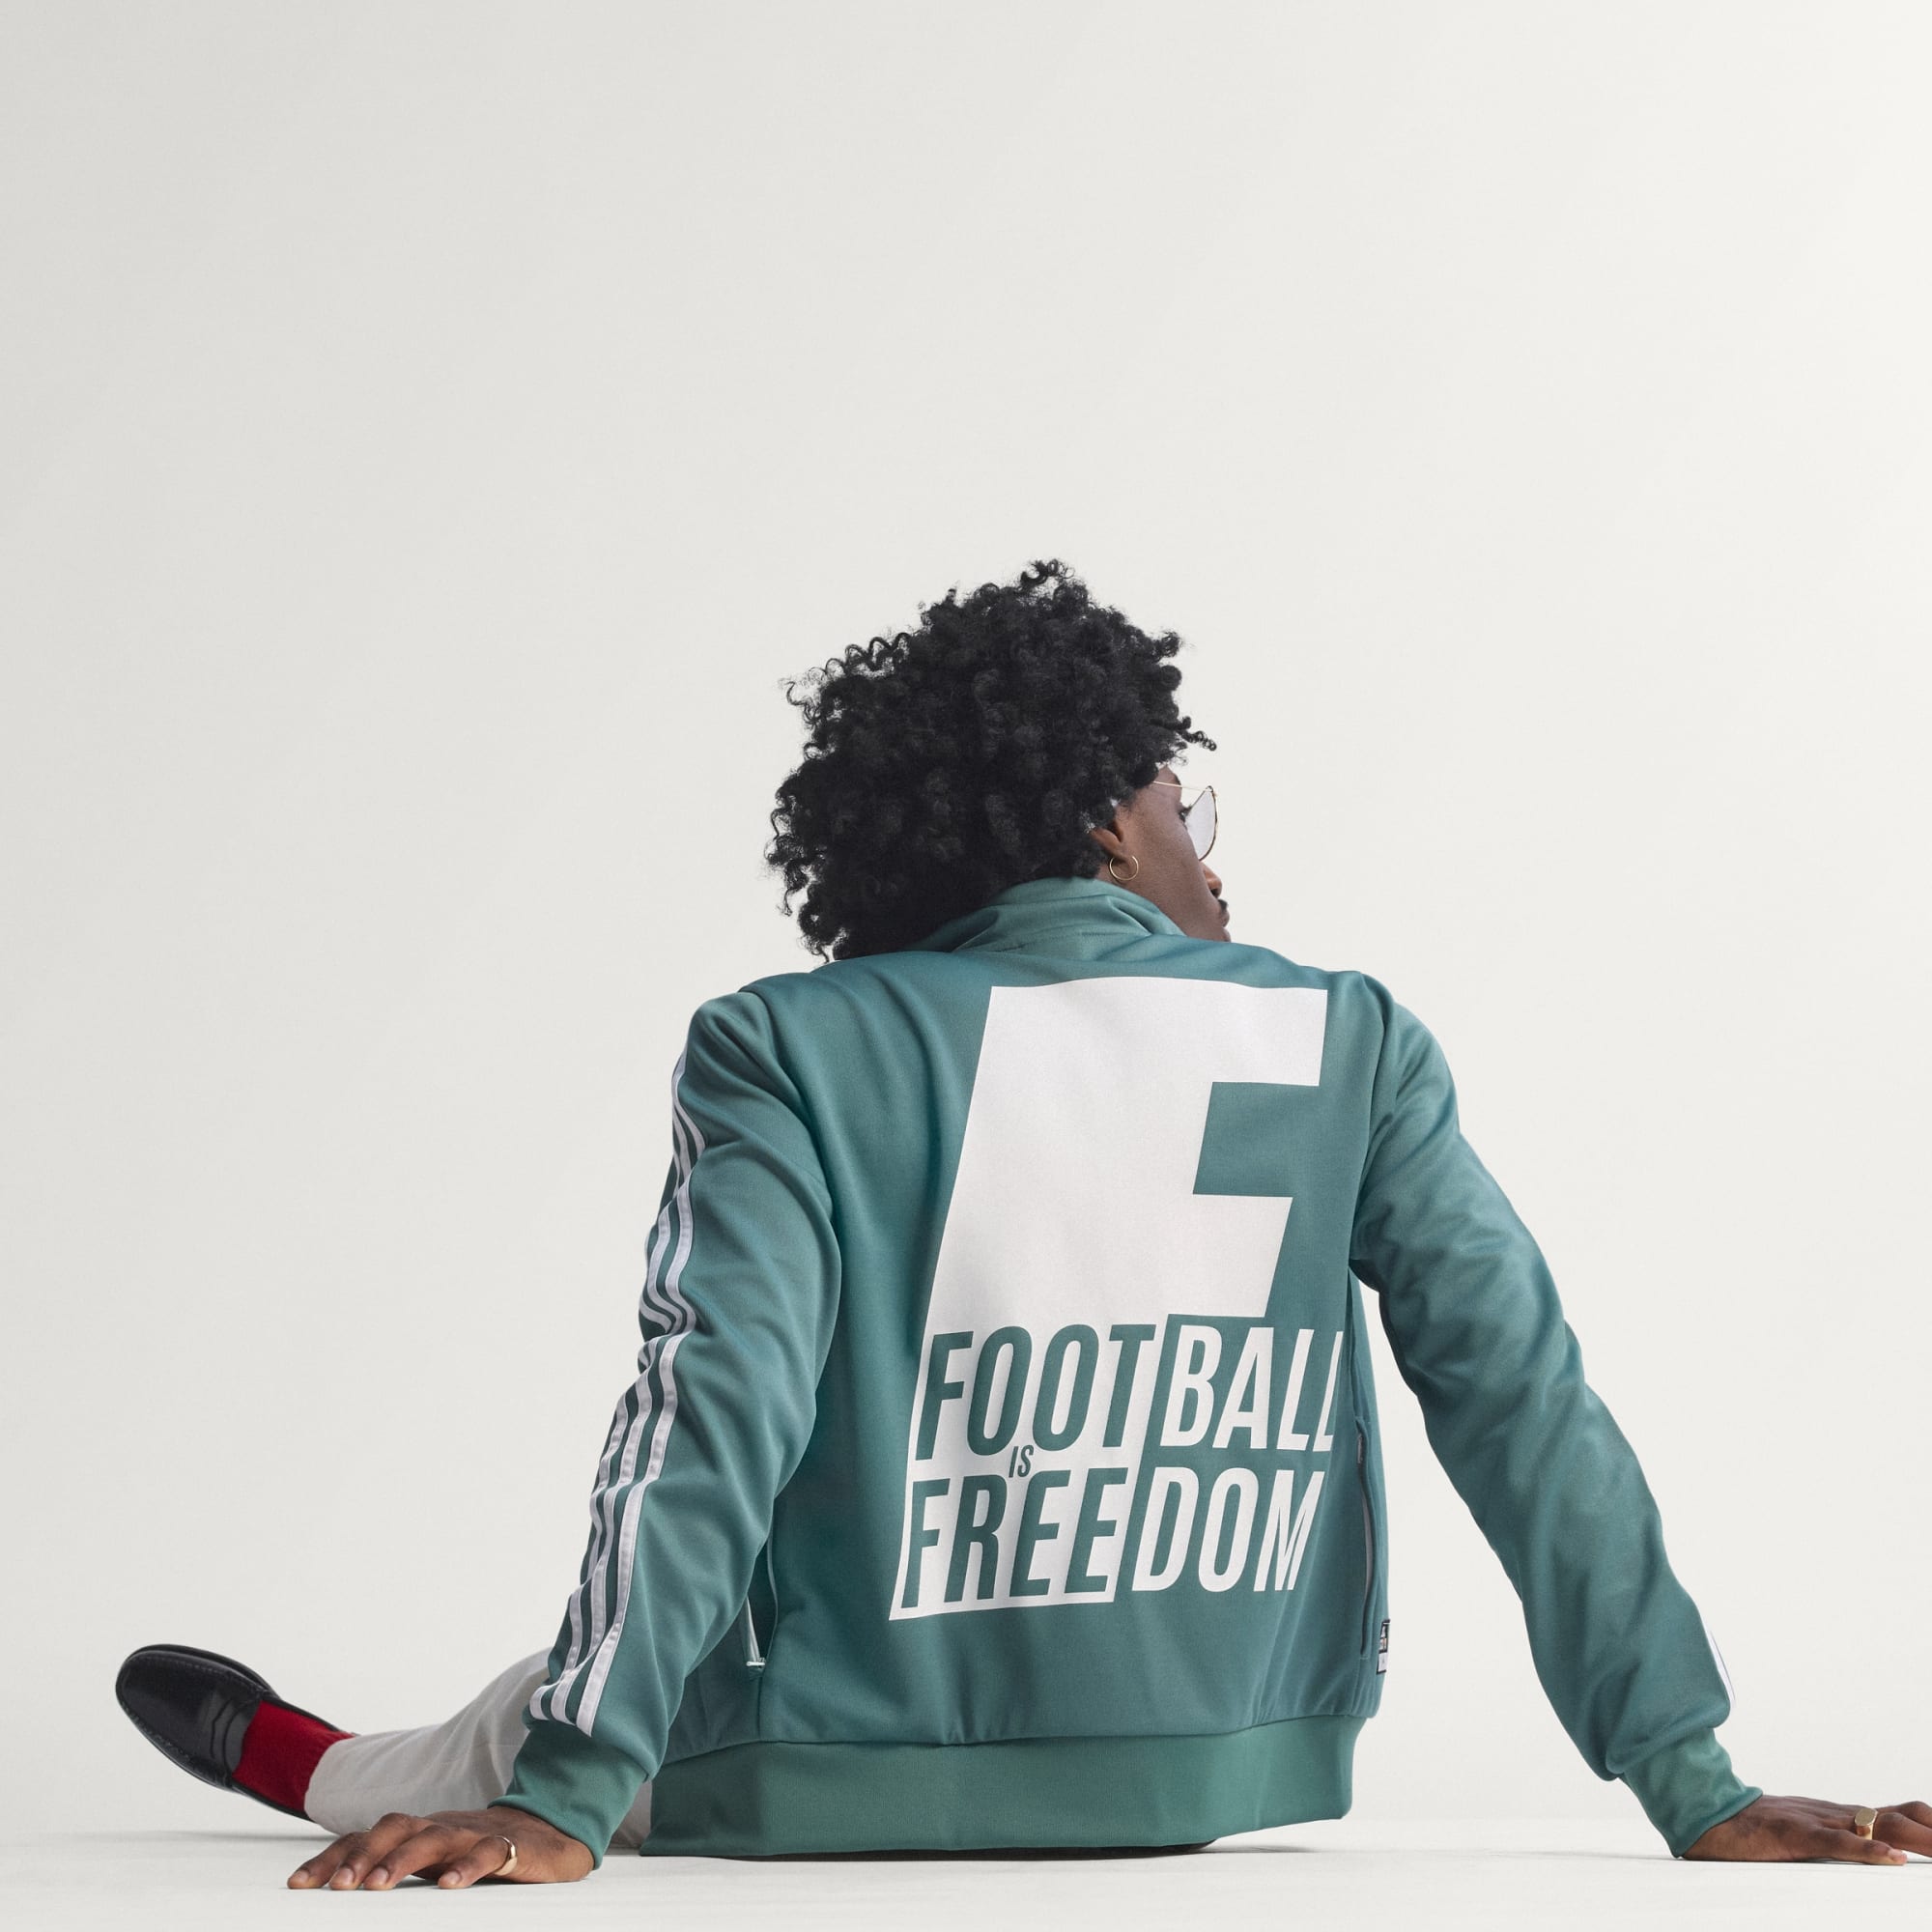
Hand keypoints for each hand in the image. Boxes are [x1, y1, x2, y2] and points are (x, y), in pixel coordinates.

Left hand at [286, 1804, 593, 1888]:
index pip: (367, 1837)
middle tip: (337, 1888)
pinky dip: (468, 1866)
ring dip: (402, 1860)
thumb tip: (340, 1891)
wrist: (551, 1835)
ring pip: (434, 1836)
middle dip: (361, 1855)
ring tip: (377, 1887)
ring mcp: (473, 1834)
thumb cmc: (480, 1853)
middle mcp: (440, 1827)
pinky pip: (488, 1851)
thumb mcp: (433, 1862)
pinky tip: (451, 1886)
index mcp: (418, 1832)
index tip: (298, 1885)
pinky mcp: (510, 1847)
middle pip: (394, 1827)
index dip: (332, 1858)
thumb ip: (396, 1869)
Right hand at [1684, 1794, 1928, 1863]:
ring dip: (1920, 1842)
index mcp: (1836, 1814)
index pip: (1897, 1812)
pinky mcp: (1793, 1836)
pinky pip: (1836, 1842)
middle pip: (1899, 1819)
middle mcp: (1833, 1813)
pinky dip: (1868, 1850)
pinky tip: (1892, 1860)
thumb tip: (1867, 1855)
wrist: (1703, 1814)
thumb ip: (1831, 1840)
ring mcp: (1815, 1822)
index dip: (1929, 1822)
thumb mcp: (1800, 1833)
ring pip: (1878, 1827)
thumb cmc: (1749, 1831)